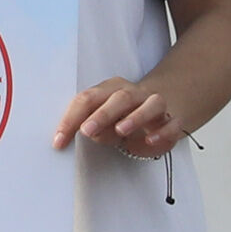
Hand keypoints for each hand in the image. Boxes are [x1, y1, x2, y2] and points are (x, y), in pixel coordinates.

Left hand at [55, 79, 188, 157]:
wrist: (155, 115)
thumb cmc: (119, 118)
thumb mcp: (101, 123)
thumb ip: (94, 127)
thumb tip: (88, 132)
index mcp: (109, 90)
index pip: (88, 99)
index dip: (71, 119)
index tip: (59, 141)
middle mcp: (134, 94)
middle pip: (120, 98)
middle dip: (102, 114)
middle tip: (87, 131)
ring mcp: (155, 105)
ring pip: (150, 104)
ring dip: (135, 116)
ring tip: (120, 130)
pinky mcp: (171, 121)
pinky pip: (171, 123)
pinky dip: (163, 131)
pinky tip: (151, 140)